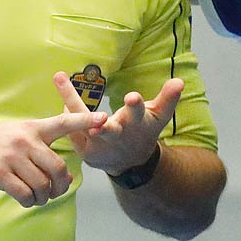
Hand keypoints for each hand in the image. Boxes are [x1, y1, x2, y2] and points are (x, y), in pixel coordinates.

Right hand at [0, 108, 107, 206]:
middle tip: (54, 192)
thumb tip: (64, 175)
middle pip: (58, 168)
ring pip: (42, 184)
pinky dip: (29, 202)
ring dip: (43, 198)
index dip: (85, 121)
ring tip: (36, 198)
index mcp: (31, 128)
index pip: (63, 122)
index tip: (105, 118)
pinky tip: (24, 200)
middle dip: (61, 186)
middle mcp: (24, 140)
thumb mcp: (14, 134)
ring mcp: (11, 157)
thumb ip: (38, 147)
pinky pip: (25, 194)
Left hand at [54, 72, 183, 174]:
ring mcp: (100, 146)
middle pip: (109, 129)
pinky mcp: (85, 152)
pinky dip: (68, 116)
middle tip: (97, 117)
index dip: (136, 106)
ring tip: (60, 80)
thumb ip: (168, 98)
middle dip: (102, 123)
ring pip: (83, 124)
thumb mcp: (159, 116)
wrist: (131, 161)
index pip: (138, 114)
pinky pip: (73, 132)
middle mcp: (117, 136)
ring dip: (70, 103)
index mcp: (137, 125)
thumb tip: (179, 81)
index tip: (132, 97)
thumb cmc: (144, 130)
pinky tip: (62, 98)